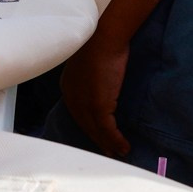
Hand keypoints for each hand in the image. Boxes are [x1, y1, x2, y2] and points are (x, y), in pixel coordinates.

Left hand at [60, 30, 131, 155]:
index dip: (90, 126)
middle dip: (97, 140)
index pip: (78, 113)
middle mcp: (72, 98)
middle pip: (85, 125)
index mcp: (68, 87)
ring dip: (108, 144)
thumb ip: (91, 77)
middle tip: (109, 151)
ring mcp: (84, 103)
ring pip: (96, 130)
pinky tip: (123, 147)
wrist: (105, 38)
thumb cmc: (101, 43)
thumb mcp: (90, 63)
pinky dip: (115, 140)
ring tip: (118, 153)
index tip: (99, 135)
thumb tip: (102, 83)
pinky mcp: (98, 105)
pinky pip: (107, 129)